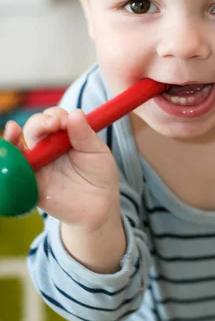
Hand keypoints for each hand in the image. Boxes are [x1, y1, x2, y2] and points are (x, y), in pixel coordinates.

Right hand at [3, 107, 119, 230]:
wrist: (99, 207)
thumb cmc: (99, 176)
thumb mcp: (97, 152)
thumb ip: (85, 134)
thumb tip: (76, 113)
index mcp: (65, 136)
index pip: (54, 118)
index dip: (57, 116)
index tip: (66, 121)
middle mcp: (48, 146)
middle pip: (35, 127)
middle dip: (41, 122)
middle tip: (54, 125)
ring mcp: (38, 163)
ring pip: (20, 144)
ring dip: (14, 135)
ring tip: (14, 129)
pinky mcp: (30, 181)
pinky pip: (15, 168)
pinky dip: (9, 155)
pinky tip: (8, 143)